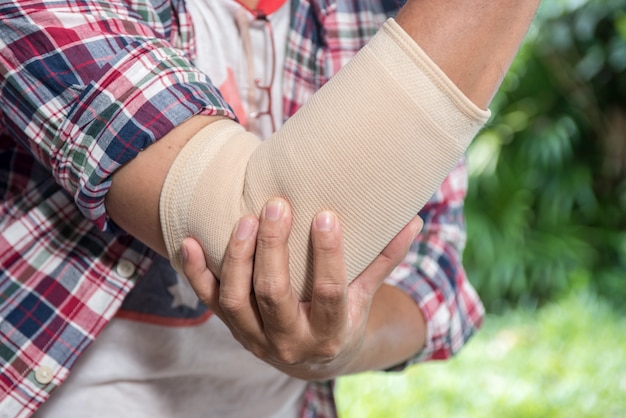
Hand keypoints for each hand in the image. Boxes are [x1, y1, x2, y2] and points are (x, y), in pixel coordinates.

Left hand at [182, 198, 422, 380]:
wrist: (312, 360)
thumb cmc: (343, 319)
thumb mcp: (365, 295)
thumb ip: (383, 259)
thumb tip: (413, 220)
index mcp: (330, 333)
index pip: (329, 293)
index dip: (328, 255)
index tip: (325, 215)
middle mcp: (288, 341)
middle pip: (274, 295)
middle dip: (272, 249)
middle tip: (276, 205)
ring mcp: (254, 337)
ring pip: (235, 299)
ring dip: (237, 257)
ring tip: (246, 218)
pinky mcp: (232, 327)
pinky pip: (207, 301)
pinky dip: (195, 272)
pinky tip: (189, 241)